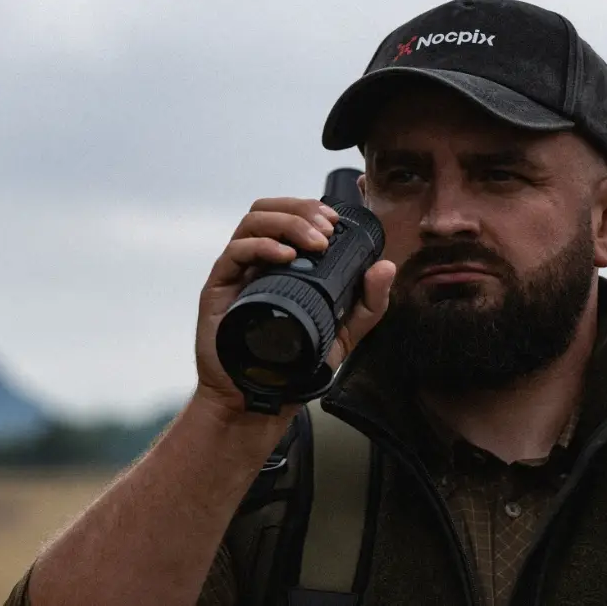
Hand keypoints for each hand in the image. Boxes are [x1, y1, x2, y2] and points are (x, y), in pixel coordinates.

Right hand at [193, 197, 395, 416]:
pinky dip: (261, 246)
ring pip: (253, 222)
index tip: (335, 222)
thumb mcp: (345, 332)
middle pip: (270, 209)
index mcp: (285, 263)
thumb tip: (386, 266)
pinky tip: (285, 257)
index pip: (292, 216)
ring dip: (286, 222)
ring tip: (313, 242)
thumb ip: (369, 302)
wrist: (263, 398)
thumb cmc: (297, 364)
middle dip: (301, 210)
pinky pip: (234, 253)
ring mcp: (238, 272)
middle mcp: (259, 261)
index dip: (312, 208)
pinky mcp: (220, 288)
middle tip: (326, 231)